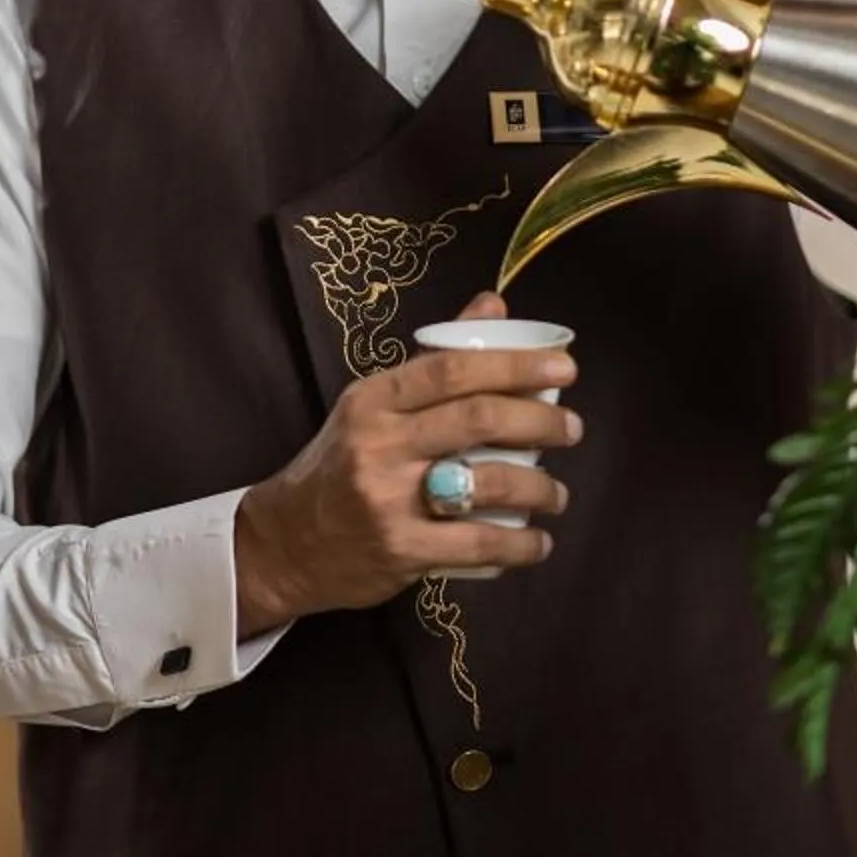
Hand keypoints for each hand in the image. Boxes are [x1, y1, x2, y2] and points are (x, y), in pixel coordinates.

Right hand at [232, 293, 579, 635]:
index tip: (562, 368)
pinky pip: (477, 544)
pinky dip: (520, 544)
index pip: (451, 368)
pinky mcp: (400, 551)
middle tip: (572, 427)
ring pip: (487, 482)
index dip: (515, 364)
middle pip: (478, 418)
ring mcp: (389, 500)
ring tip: (558, 492)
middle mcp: (380, 444)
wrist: (284, 543)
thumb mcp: (372, 406)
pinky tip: (538, 542)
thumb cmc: (340, 465)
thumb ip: (433, 362)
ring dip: (539, 487)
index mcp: (373, 399)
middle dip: (540, 419)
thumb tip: (493, 306)